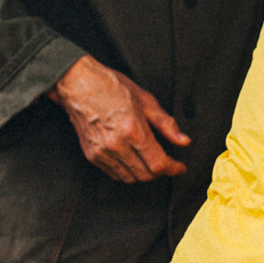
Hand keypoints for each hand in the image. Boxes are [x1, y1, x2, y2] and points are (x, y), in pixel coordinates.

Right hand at [49, 55, 190, 182]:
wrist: (78, 84)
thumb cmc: (112, 87)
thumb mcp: (145, 99)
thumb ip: (166, 123)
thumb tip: (184, 141)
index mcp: (133, 130)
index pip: (158, 164)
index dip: (173, 168)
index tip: (180, 167)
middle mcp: (117, 145)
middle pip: (145, 175)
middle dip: (160, 172)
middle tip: (168, 163)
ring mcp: (102, 152)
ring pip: (129, 178)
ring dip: (144, 174)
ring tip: (151, 161)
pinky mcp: (92, 155)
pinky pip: (114, 174)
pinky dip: (127, 172)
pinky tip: (133, 159)